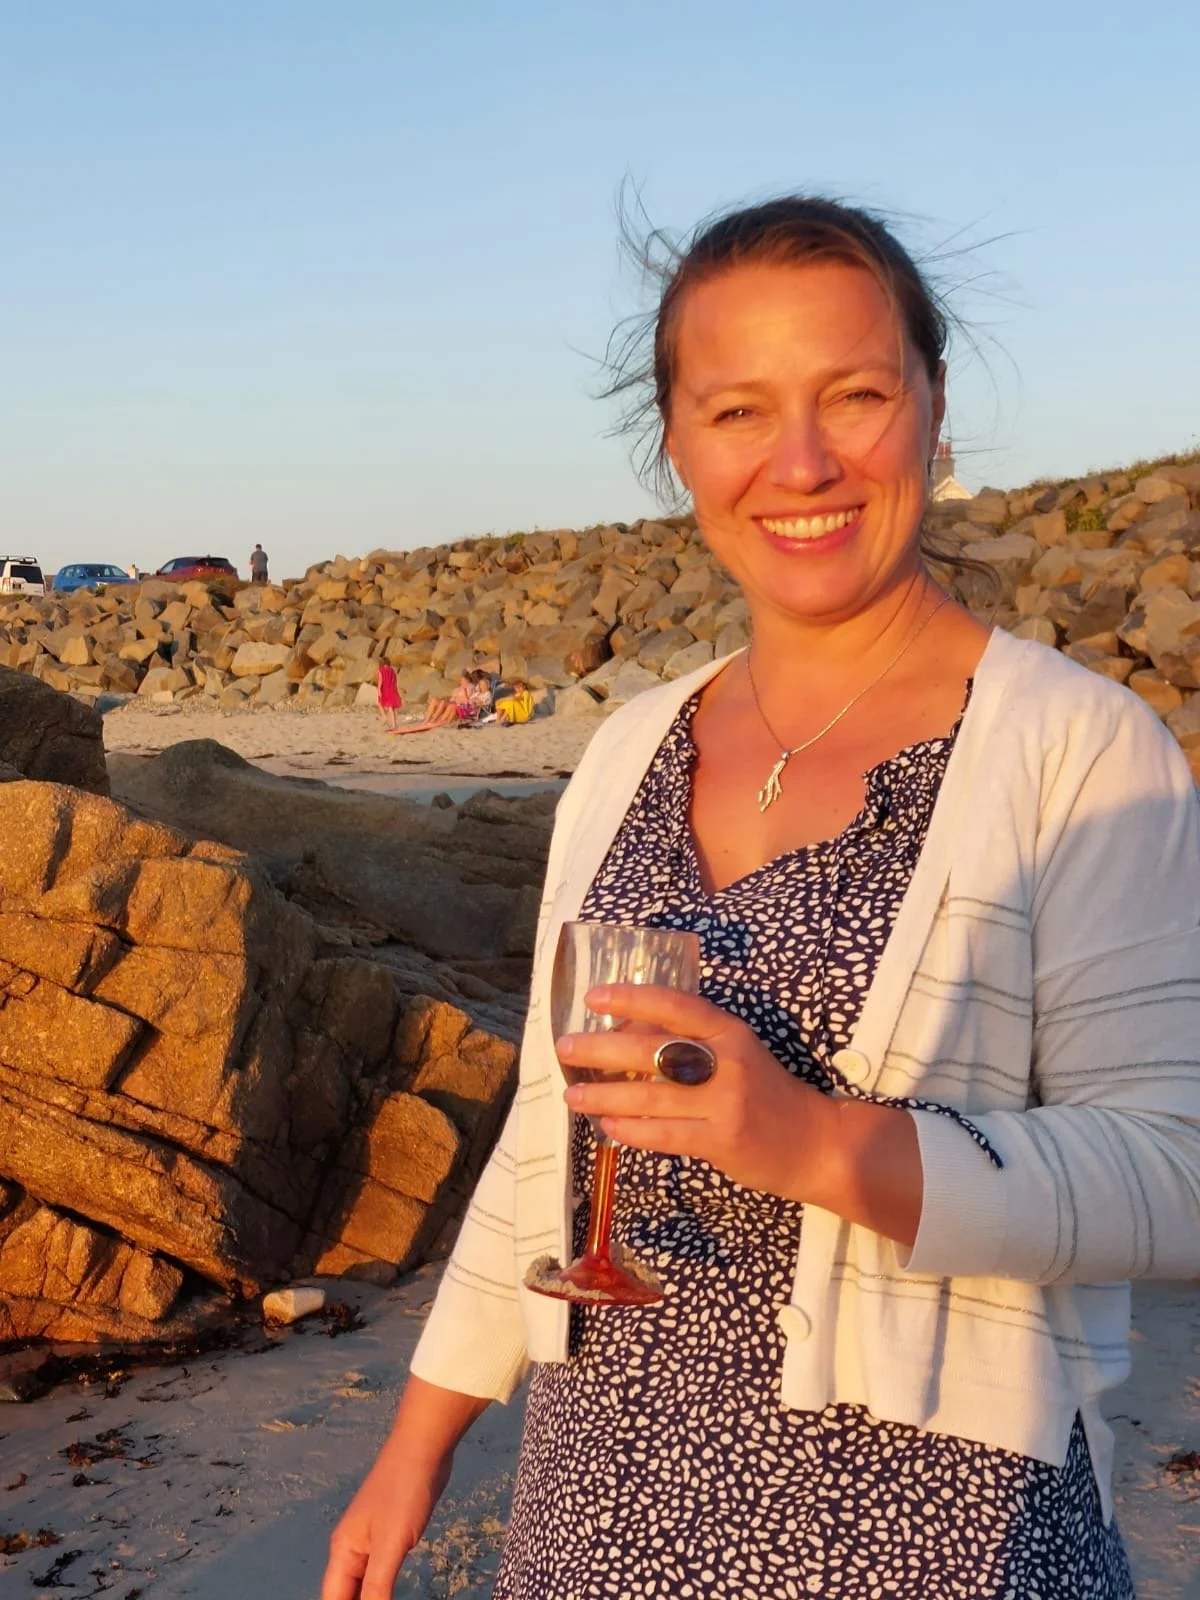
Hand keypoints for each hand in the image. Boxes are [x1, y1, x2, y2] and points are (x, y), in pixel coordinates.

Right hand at [321, 1434, 451, 1599]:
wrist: (424, 1448)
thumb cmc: (403, 1492)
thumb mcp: (391, 1543)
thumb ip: (377, 1586)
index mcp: (343, 1551)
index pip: (332, 1599)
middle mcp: (351, 1549)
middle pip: (345, 1594)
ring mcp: (371, 1541)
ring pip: (362, 1586)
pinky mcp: (391, 1535)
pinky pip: (380, 1573)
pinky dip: (382, 1591)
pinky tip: (391, 1598)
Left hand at [557, 983, 838, 1203]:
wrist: (816, 1141)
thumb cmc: (766, 1091)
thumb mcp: (736, 1053)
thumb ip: (691, 1042)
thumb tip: (625, 1035)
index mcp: (730, 1031)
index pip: (676, 1006)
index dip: (633, 998)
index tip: (594, 997)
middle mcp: (728, 1062)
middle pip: (653, 1051)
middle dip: (601, 1050)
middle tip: (564, 1048)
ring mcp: (725, 1103)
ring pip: (651, 1097)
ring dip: (605, 1097)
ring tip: (572, 1096)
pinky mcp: (722, 1141)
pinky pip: (665, 1135)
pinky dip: (632, 1131)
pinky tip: (608, 1128)